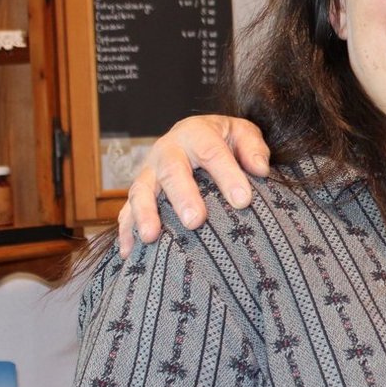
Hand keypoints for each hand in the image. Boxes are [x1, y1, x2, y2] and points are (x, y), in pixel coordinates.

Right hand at [116, 115, 271, 256]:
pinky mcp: (139, 191)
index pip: (212, 152)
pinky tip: (129, 253)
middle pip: (171, 171)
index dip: (227, 175)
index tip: (243, 201)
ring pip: (141, 190)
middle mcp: (167, 150)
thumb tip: (260, 169)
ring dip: (144, 214)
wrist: (195, 136)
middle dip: (182, 196)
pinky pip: (126, 210)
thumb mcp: (242, 133)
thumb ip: (252, 148)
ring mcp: (149, 172)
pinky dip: (125, 231)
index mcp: (196, 133)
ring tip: (151, 237)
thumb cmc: (224, 140)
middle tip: (195, 221)